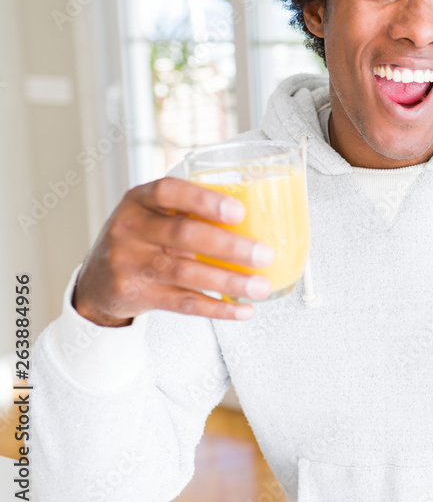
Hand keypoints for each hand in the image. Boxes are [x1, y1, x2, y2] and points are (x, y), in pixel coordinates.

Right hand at [73, 177, 276, 326]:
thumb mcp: (154, 214)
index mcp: (140, 200)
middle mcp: (130, 229)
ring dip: (230, 281)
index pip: (169, 192)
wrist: (98, 280)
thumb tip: (259, 219)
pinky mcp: (136, 294)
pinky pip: (183, 303)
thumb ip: (191, 212)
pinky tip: (242, 309)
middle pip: (184, 235)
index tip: (239, 212)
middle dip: (230, 246)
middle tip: (264, 254)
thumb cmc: (143, 239)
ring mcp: (130, 263)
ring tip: (261, 286)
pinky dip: (217, 308)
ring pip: (186, 272)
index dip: (204, 201)